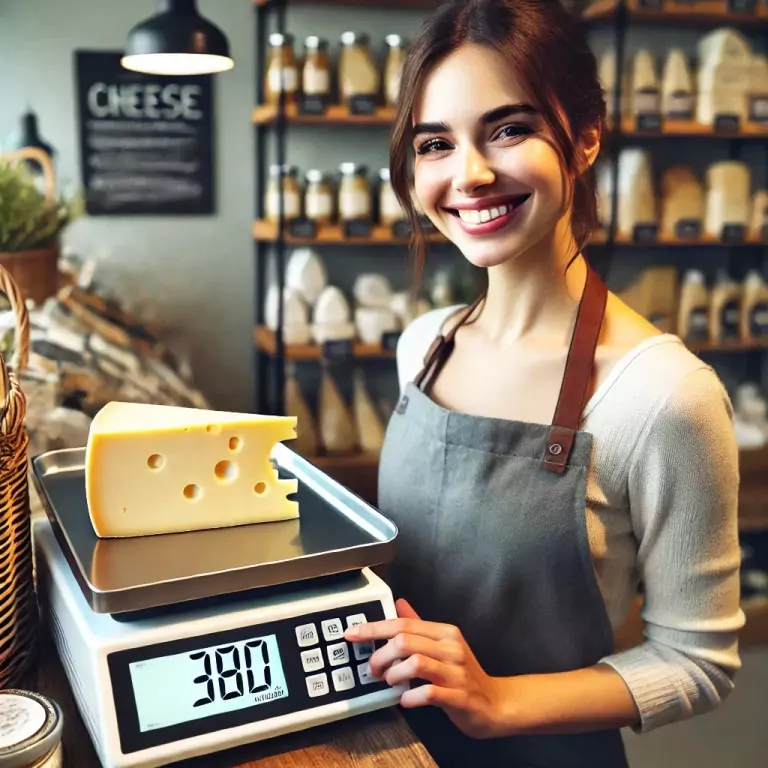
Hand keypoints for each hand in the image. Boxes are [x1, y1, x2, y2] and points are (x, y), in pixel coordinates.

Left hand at [344, 599, 505, 738]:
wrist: (496, 704)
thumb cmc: (465, 675)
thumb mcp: (443, 645)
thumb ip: (419, 625)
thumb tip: (399, 603)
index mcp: (444, 632)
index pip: (403, 623)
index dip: (373, 628)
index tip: (352, 634)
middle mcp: (451, 648)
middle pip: (404, 641)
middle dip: (380, 655)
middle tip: (373, 669)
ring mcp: (456, 672)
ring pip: (414, 663)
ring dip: (394, 674)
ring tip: (391, 682)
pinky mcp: (459, 696)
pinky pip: (428, 692)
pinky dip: (410, 697)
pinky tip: (406, 700)